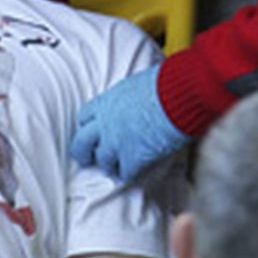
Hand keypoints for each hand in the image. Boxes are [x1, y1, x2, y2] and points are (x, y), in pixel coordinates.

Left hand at [71, 64, 188, 181]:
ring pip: (102, 162)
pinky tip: (137, 171)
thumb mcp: (134, 84)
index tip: (94, 132)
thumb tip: (132, 98)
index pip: (83, 117)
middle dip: (84, 153)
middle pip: (81, 144)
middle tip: (89, 159)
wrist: (176, 95)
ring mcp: (116, 142)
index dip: (88, 126)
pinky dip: (130, 173)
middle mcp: (104, 123)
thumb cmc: (161, 83)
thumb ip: (125, 97)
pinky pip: (125, 173)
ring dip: (110, 165)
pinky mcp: (133, 157)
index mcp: (105, 102)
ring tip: (118, 167)